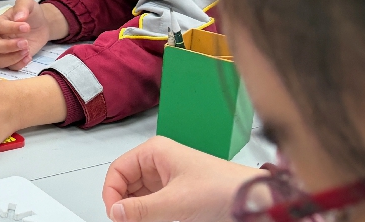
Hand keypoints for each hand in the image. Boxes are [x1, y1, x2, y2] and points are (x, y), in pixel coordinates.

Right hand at [0, 0, 64, 69]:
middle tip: (25, 42)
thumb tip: (18, 17)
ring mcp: (4, 50)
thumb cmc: (31, 14)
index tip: (26, 27)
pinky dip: (19, 64)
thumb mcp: (28, 3)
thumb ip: (22, 6)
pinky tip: (29, 56)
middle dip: (9, 46)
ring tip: (27, 51)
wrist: (42, 25)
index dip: (10, 28)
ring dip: (13, 58)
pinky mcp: (13, 59)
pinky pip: (10, 67)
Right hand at [102, 136, 261, 221]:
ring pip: (138, 196)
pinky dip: (147, 215)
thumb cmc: (225, 188)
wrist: (256, 200)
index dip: (112, 192)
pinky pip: (152, 205)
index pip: (118, 170)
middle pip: (126, 183)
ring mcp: (168, 179)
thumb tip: (115, 212)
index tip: (114, 214)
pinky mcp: (177, 195)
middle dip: (124, 203)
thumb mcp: (176, 202)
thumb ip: (142, 209)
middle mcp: (159, 163)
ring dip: (136, 211)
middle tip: (125, 221)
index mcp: (155, 152)